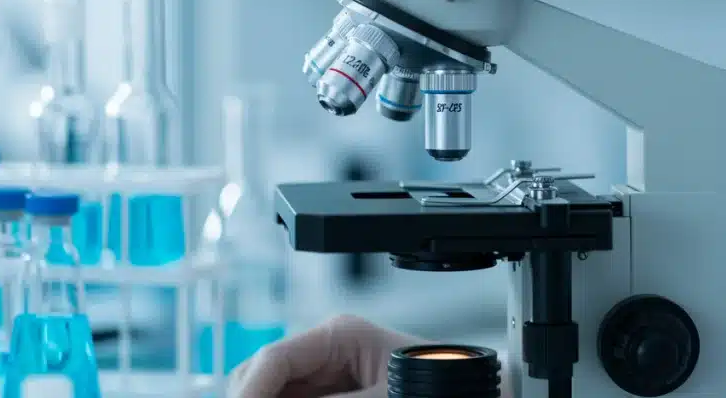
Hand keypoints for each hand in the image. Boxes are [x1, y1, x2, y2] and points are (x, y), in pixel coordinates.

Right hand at [230, 314, 427, 396]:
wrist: (476, 393)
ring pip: (274, 392)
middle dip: (253, 395)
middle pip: (262, 376)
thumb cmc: (444, 386)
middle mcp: (327, 352)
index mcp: (340, 334)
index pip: (272, 359)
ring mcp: (328, 378)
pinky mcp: (335, 395)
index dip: (249, 391)